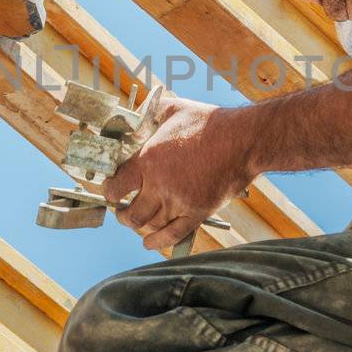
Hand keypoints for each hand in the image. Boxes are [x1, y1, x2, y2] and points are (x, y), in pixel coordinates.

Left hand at [103, 94, 252, 252]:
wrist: (242, 140)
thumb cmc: (209, 122)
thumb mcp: (173, 108)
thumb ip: (149, 114)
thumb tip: (135, 117)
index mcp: (149, 160)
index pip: (116, 187)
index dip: (109, 191)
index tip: (111, 191)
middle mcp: (160, 185)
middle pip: (131, 214)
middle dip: (122, 215)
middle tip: (121, 211)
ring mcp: (180, 202)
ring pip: (150, 225)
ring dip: (139, 226)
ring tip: (136, 221)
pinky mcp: (198, 213)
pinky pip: (173, 235)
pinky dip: (158, 242)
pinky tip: (149, 243)